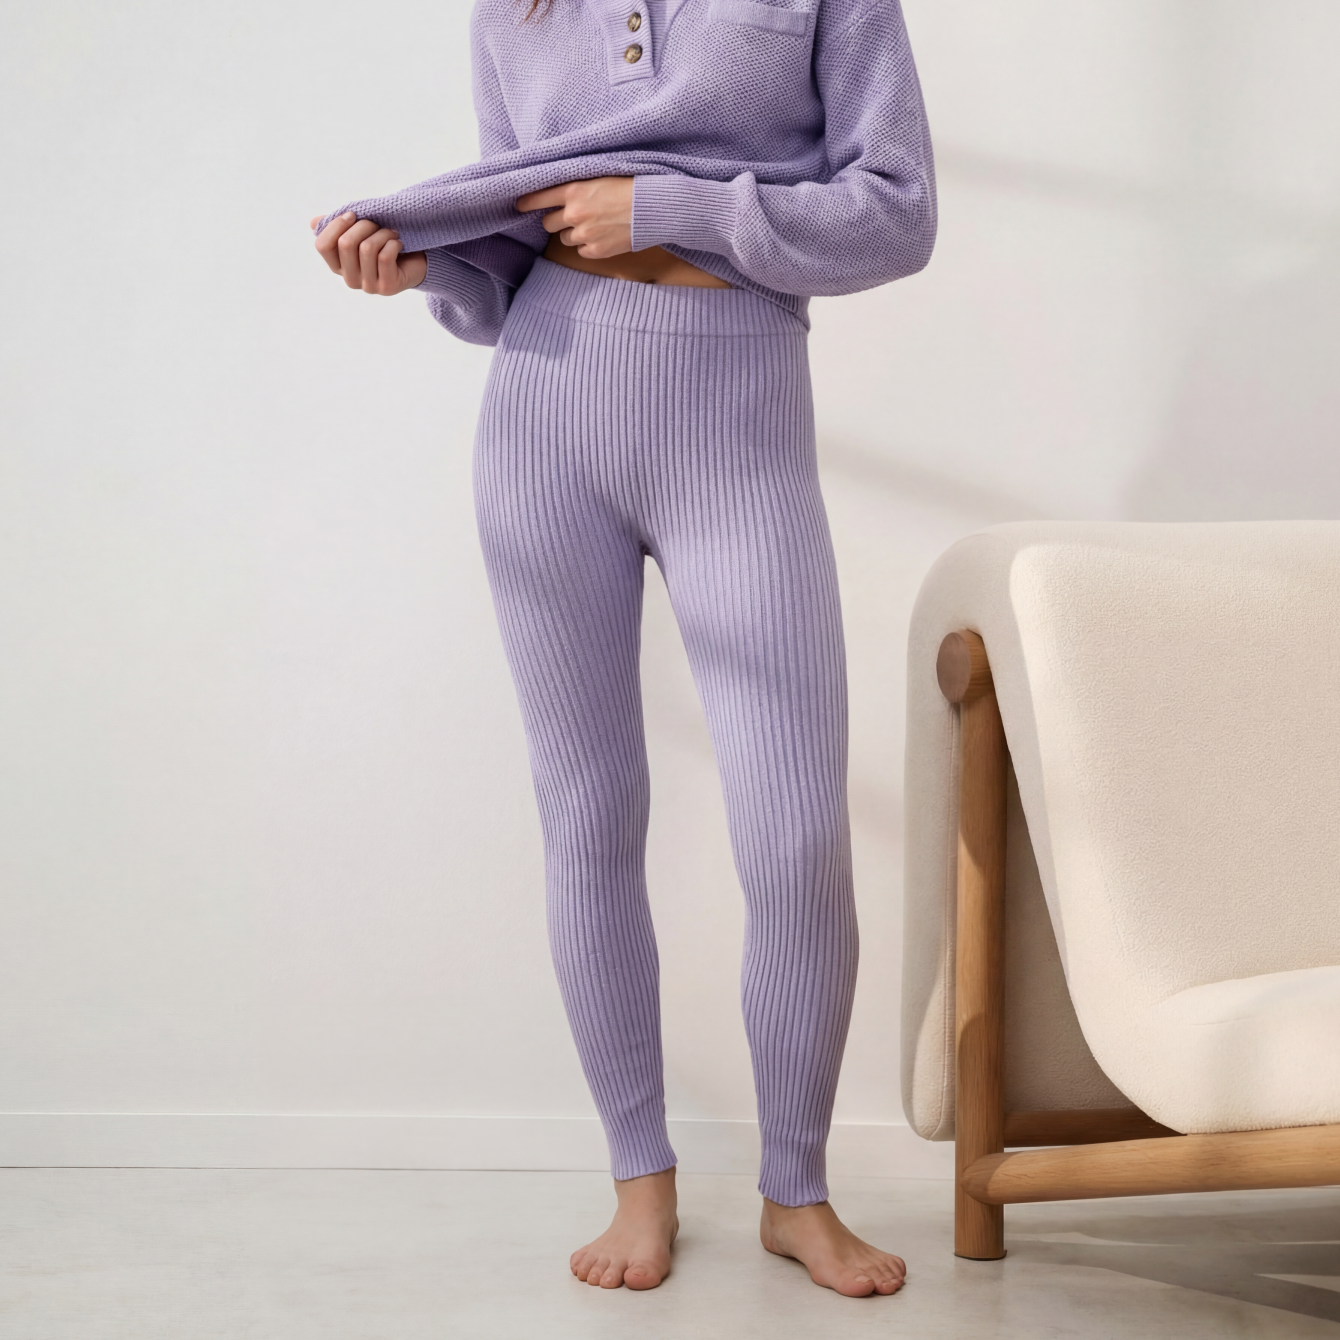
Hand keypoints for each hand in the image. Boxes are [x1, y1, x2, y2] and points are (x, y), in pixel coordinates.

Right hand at [311, 212, 427, 294]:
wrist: (417, 261)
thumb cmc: (385, 243)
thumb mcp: (361, 232)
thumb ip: (338, 227)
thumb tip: (313, 223)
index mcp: (338, 266)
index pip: (322, 246)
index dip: (336, 225)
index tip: (353, 214)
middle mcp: (350, 279)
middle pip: (345, 244)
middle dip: (363, 225)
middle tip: (377, 223)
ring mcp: (368, 286)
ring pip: (366, 249)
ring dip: (381, 233)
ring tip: (391, 233)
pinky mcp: (387, 287)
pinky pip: (384, 257)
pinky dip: (392, 243)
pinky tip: (398, 243)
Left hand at [515, 177, 633, 258]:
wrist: (651, 208)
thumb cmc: (629, 187)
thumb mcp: (598, 176)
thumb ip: (576, 185)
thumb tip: (558, 193)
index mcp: (573, 190)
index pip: (538, 197)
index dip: (526, 202)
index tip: (519, 205)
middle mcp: (574, 213)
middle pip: (548, 223)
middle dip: (556, 220)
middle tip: (571, 216)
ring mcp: (584, 234)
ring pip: (564, 239)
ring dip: (573, 233)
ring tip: (593, 225)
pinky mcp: (595, 251)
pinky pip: (581, 251)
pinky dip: (588, 245)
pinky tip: (603, 235)